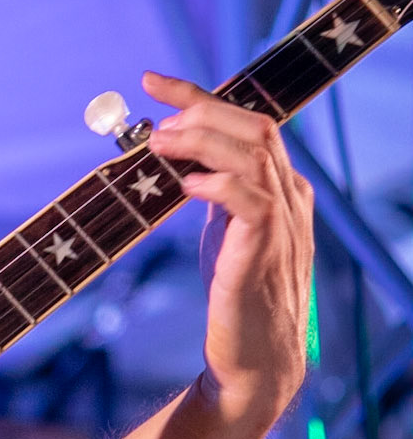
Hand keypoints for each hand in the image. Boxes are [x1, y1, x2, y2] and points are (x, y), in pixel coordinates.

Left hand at [142, 72, 313, 429]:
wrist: (256, 358)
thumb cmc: (238, 293)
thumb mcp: (223, 229)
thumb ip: (211, 190)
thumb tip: (171, 155)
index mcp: (278, 186)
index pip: (247, 122)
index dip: (198, 95)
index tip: (150, 80)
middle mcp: (288, 195)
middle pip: (255, 127)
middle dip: (201, 112)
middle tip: (154, 125)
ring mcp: (283, 222)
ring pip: (254, 154)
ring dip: (202, 140)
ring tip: (160, 145)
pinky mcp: (265, 251)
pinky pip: (251, 201)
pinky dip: (218, 184)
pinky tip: (186, 185)